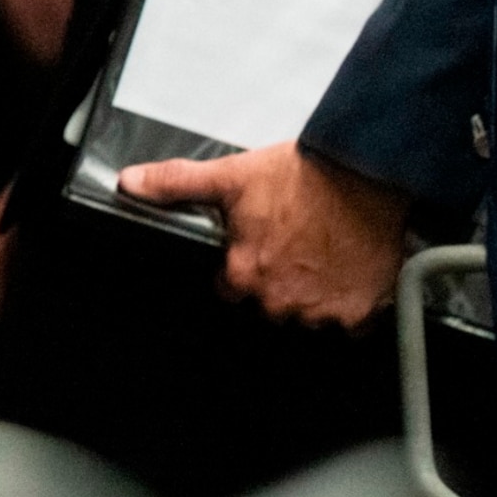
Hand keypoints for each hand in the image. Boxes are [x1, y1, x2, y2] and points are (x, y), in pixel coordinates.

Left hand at [119, 141, 407, 328]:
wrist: (365, 173)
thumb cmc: (302, 176)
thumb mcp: (230, 175)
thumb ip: (176, 183)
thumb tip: (131, 184)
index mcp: (245, 274)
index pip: (230, 288)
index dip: (241, 267)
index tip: (257, 247)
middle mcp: (281, 299)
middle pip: (270, 304)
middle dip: (277, 281)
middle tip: (292, 245)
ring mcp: (322, 310)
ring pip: (308, 315)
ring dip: (312, 293)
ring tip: (321, 253)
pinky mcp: (359, 312)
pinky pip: (349, 322)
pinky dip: (348, 303)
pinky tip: (346, 270)